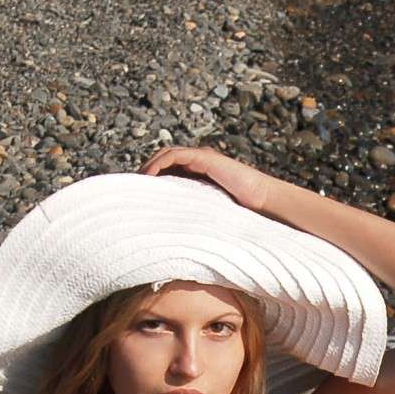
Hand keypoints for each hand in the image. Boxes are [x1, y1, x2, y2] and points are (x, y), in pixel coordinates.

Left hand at [138, 145, 277, 213]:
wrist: (264, 203)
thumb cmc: (243, 214)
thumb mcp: (210, 214)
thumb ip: (194, 216)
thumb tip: (175, 238)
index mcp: (199, 174)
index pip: (169, 170)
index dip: (152, 179)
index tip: (139, 196)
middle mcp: (199, 162)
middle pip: (163, 161)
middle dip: (146, 172)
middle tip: (131, 190)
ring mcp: (201, 157)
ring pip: (165, 155)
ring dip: (148, 167)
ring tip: (137, 184)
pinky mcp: (204, 157)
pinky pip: (174, 156)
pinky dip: (158, 164)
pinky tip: (150, 178)